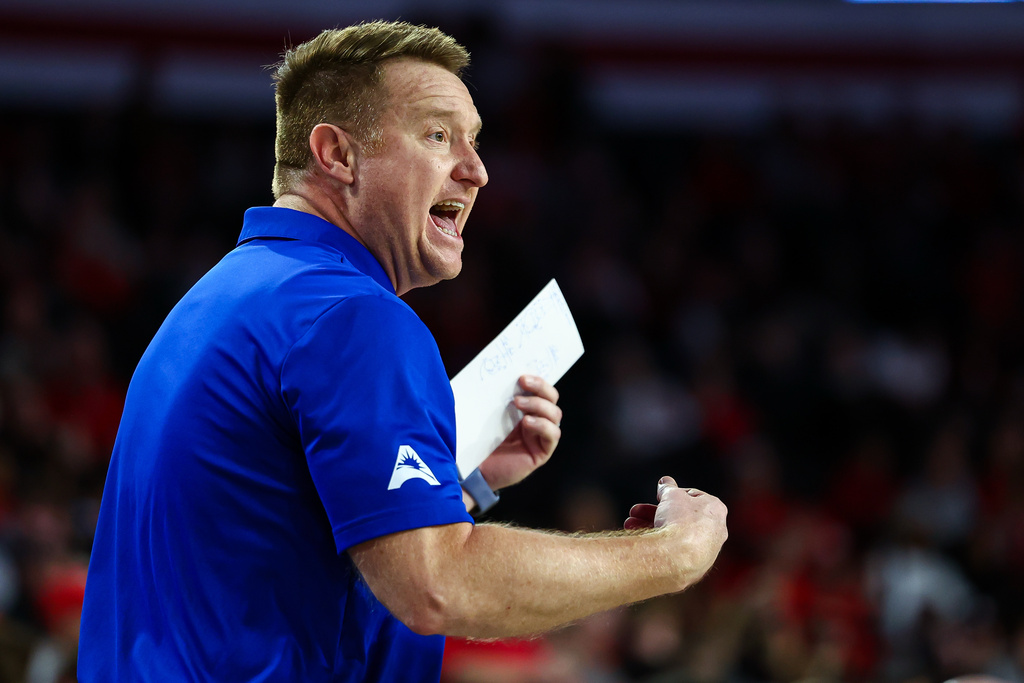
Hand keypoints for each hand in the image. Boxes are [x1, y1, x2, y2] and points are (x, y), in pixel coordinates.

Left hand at [477, 375, 562, 490]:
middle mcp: (536, 421)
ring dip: (539, 405)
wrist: (472, 471)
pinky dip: (543, 425)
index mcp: (525, 409)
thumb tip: (493, 374)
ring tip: (517, 403)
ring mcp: (540, 437)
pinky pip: (552, 435)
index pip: (540, 389)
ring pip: (555, 414)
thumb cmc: (477, 441)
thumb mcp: (485, 413)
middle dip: (540, 387)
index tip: (521, 373)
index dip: (537, 379)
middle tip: (522, 381)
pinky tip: (527, 422)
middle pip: (552, 398)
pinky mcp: (541, 453)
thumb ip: (494, 397)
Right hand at [624, 476, 727, 587]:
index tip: (658, 496)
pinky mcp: (693, 567)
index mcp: (716, 510)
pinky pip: (673, 551)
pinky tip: (640, 541)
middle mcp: (715, 531)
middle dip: (655, 513)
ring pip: (674, 535)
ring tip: (630, 524)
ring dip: (651, 527)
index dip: (672, 494)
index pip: (693, 496)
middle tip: (636, 511)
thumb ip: (668, 488)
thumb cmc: (680, 522)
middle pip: (680, 517)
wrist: (678, 557)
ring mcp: (705, 551)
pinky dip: (658, 544)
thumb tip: (665, 481)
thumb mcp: (671, 495)